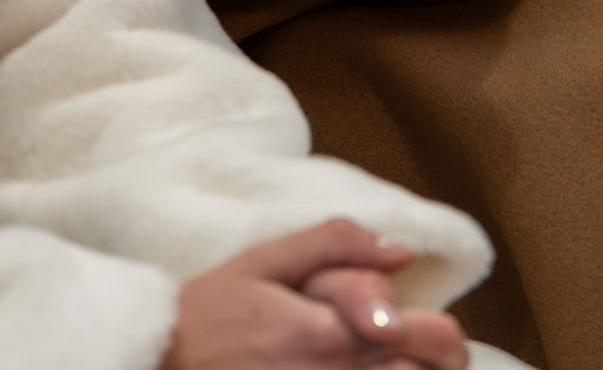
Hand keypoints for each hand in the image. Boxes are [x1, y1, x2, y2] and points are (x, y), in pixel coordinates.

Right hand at [163, 220, 467, 369]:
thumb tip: (403, 251)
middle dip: (430, 363)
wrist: (157, 365)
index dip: (445, 334)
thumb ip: (338, 244)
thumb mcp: (266, 261)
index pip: (437, 341)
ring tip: (376, 364)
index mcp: (333, 335)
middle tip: (405, 350)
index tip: (426, 328)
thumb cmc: (208, 315)